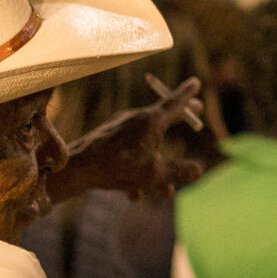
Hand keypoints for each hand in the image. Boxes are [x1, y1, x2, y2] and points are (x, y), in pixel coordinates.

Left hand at [46, 76, 206, 202]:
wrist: (77, 168)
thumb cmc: (118, 165)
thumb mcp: (156, 173)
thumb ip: (180, 172)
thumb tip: (199, 170)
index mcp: (152, 120)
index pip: (176, 102)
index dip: (188, 94)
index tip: (196, 82)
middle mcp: (137, 119)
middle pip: (165, 117)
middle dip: (181, 118)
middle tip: (196, 111)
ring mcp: (121, 129)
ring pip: (147, 144)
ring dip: (158, 165)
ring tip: (164, 192)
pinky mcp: (107, 141)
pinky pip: (128, 155)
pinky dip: (136, 172)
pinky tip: (133, 195)